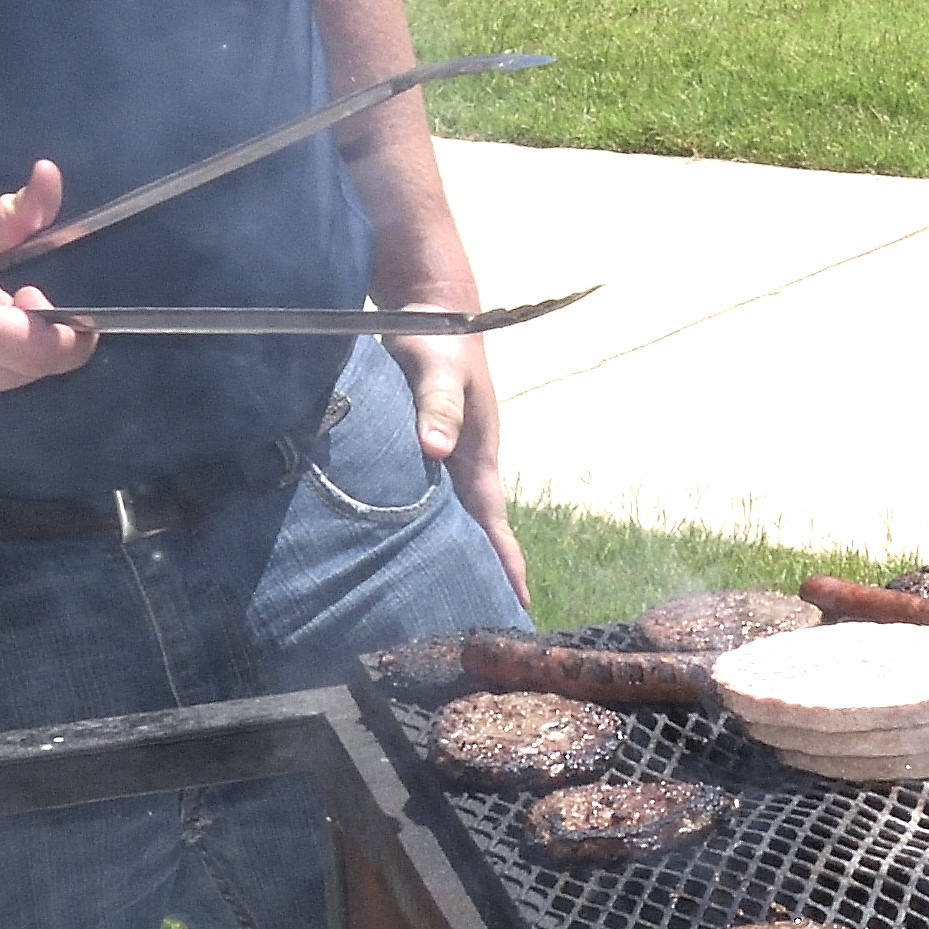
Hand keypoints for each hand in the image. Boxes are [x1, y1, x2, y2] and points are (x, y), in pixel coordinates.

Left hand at [387, 329, 531, 602]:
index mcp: (479, 454)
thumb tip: (437, 452)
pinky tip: (409, 545)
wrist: (432, 306)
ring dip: (455, 552)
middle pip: (477, 528)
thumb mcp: (438, 370)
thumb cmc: (439, 338)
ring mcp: (447, 456)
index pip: (496, 521)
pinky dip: (428, 525)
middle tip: (481, 621)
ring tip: (447, 597)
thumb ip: (438, 406)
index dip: (507, 563)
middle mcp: (466, 462)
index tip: (520, 605)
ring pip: (453, 516)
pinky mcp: (425, 446)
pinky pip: (429, 497)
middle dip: (483, 572)